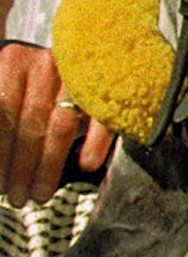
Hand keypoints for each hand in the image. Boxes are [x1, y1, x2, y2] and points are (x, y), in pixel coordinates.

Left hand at [0, 43, 113, 204]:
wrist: (84, 58)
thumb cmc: (36, 86)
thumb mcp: (11, 93)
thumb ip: (4, 120)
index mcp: (12, 63)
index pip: (2, 114)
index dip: (0, 152)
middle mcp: (45, 64)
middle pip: (30, 122)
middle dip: (22, 166)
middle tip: (18, 198)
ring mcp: (79, 73)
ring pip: (62, 125)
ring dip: (50, 164)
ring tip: (40, 194)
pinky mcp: (108, 84)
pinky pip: (102, 118)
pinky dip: (95, 142)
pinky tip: (86, 165)